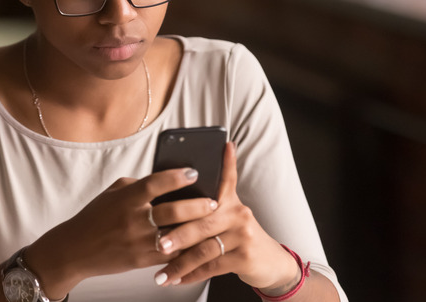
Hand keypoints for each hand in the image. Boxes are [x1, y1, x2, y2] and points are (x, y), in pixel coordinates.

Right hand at [25, 167, 218, 297]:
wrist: (75, 250)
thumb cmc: (95, 217)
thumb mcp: (113, 193)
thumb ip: (138, 185)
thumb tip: (166, 179)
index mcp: (126, 198)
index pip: (155, 183)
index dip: (177, 176)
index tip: (194, 172)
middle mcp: (133, 219)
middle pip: (172, 211)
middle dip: (198, 206)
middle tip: (214, 201)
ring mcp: (138, 242)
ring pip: (176, 235)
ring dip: (197, 229)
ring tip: (212, 223)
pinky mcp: (141, 261)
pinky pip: (170, 255)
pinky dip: (186, 249)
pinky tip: (199, 243)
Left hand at [151, 142, 299, 291]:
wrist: (269, 261)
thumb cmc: (236, 236)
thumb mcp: (227, 216)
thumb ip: (204, 206)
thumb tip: (171, 196)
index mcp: (229, 200)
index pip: (226, 177)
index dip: (226, 161)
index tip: (223, 145)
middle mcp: (238, 213)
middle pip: (202, 221)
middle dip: (177, 234)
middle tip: (157, 243)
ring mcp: (243, 234)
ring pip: (204, 249)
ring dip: (180, 263)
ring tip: (161, 273)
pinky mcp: (245, 256)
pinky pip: (212, 267)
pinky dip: (192, 275)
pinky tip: (177, 280)